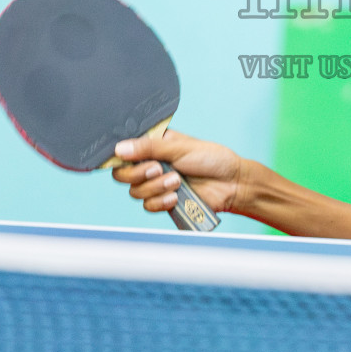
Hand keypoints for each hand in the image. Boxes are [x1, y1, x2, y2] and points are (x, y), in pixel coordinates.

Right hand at [110, 131, 244, 215]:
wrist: (231, 183)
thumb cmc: (212, 159)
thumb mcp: (180, 147)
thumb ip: (149, 147)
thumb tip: (119, 149)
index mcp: (153, 145)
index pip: (124, 151)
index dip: (122, 157)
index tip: (131, 159)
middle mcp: (151, 164)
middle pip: (122, 175)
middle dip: (139, 174)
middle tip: (159, 168)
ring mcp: (156, 184)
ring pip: (135, 192)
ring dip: (156, 187)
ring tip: (177, 180)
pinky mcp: (163, 201)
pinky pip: (148, 206)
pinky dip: (161, 201)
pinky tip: (176, 196)